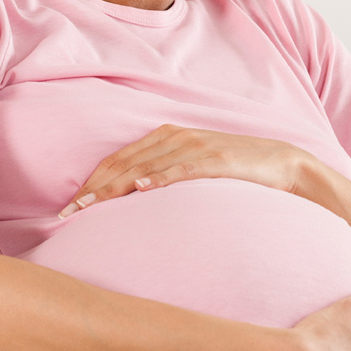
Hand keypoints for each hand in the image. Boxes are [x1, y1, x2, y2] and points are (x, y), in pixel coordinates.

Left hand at [59, 125, 310, 216]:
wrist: (281, 163)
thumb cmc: (233, 170)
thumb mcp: (193, 167)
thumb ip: (164, 175)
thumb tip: (131, 200)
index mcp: (166, 138)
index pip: (119, 160)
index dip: (91, 182)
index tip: (69, 207)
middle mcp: (177, 138)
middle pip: (125, 164)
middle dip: (94, 189)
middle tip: (68, 212)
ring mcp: (197, 147)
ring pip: (147, 167)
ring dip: (116, 187)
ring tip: (91, 205)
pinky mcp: (218, 159)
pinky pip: (184, 168)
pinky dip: (161, 178)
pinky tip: (143, 189)